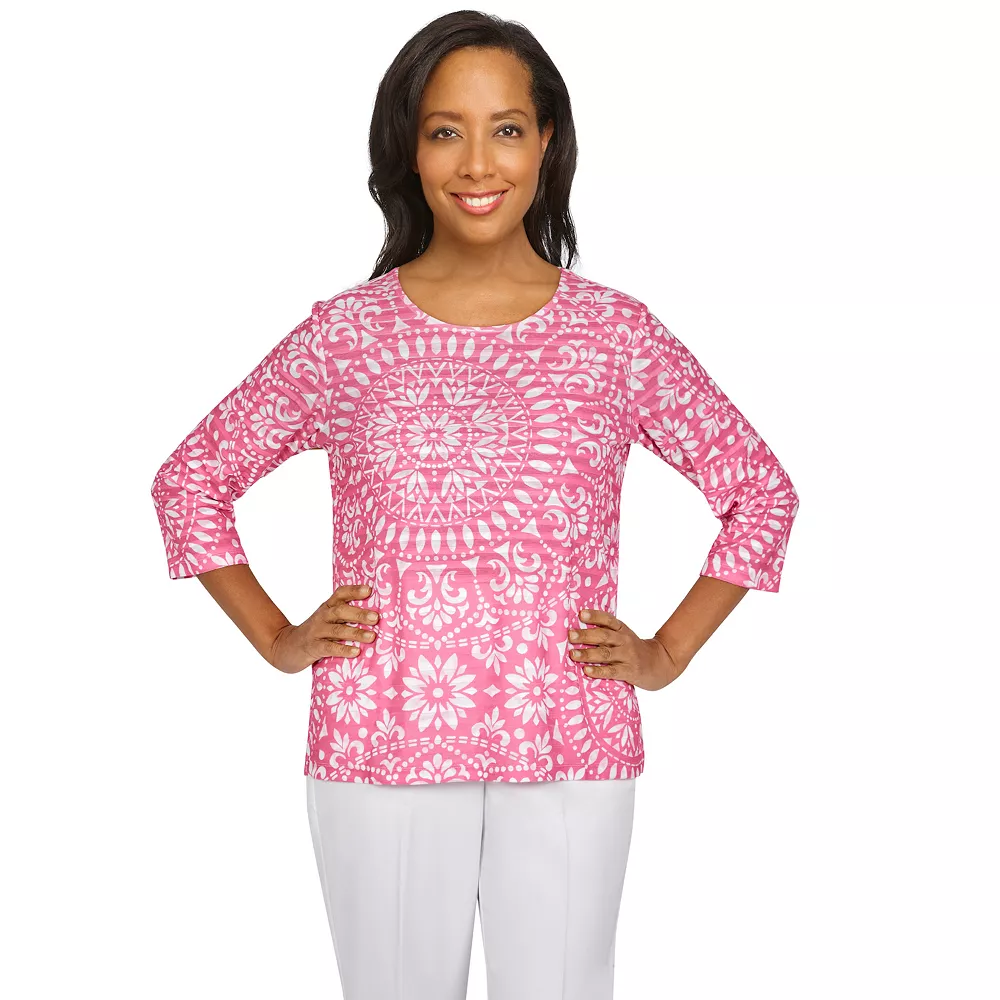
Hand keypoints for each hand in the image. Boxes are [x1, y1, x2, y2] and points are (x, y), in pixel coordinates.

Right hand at [269, 583, 379, 673]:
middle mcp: (322, 616)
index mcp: (328, 607)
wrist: (286, 647)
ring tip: (371, 637)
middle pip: (340, 611)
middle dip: (359, 614)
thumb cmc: (316, 633)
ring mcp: (316, 632)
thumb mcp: (328, 620)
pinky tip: (356, 651)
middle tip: (376, 618)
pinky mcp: (313, 647)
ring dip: (355, 633)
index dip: (354, 590)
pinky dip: (343, 649)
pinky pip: (329, 648)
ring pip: (337, 630)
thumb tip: (377, 617)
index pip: (340, 594)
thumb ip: (346, 616)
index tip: (369, 590)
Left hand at [568, 608, 684, 690]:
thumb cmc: (634, 650)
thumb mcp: (623, 636)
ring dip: (588, 654)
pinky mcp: (629, 671)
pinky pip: (611, 671)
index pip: (608, 620)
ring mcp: (627, 656)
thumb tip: (577, 630)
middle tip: (570, 635)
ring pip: (605, 654)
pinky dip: (598, 671)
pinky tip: (587, 670)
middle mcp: (624, 640)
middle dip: (586, 635)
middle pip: (604, 636)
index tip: (581, 614)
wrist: (660, 663)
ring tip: (573, 654)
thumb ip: (605, 633)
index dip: (594, 616)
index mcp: (622, 629)